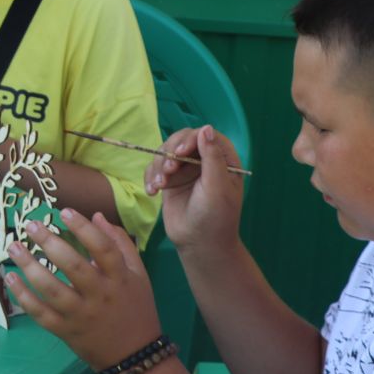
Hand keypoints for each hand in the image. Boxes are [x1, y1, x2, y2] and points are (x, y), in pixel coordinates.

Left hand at [4, 209, 162, 370]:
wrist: (134, 356)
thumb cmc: (135, 309)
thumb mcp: (138, 275)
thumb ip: (120, 244)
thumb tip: (96, 215)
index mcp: (119, 279)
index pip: (103, 249)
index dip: (83, 229)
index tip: (64, 212)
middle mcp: (100, 296)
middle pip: (74, 267)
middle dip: (50, 243)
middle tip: (31, 225)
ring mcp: (81, 315)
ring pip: (53, 290)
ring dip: (30, 267)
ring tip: (14, 247)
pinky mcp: (65, 331)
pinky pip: (41, 314)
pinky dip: (23, 297)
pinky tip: (10, 278)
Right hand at [143, 125, 245, 255]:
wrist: (199, 244)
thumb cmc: (215, 217)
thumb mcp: (217, 187)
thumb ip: (212, 158)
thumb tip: (206, 128)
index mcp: (223, 160)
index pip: (206, 136)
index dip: (191, 139)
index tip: (180, 153)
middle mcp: (203, 161)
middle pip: (182, 140)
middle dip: (171, 152)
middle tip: (169, 171)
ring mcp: (185, 170)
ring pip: (165, 152)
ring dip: (159, 166)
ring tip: (160, 186)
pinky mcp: (170, 181)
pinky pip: (154, 169)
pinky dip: (150, 177)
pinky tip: (152, 192)